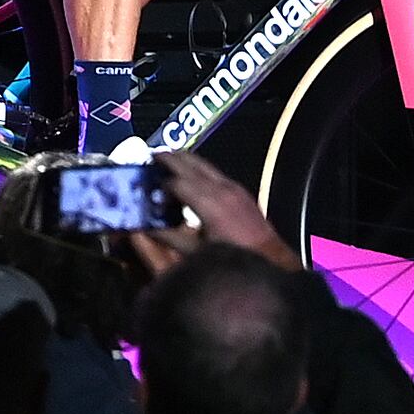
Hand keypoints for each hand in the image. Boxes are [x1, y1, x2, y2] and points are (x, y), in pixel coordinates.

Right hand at [119, 148, 293, 282]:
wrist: (268, 258)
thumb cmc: (231, 258)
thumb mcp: (195, 252)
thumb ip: (169, 238)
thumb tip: (145, 229)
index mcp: (209, 202)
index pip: (178, 182)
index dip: (161, 182)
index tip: (148, 183)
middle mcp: (221, 189)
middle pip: (191, 164)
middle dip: (171, 158)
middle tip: (154, 154)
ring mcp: (233, 187)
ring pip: (205, 165)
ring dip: (186, 160)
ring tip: (169, 158)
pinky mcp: (241, 191)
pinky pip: (215, 172)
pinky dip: (200, 169)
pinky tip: (193, 174)